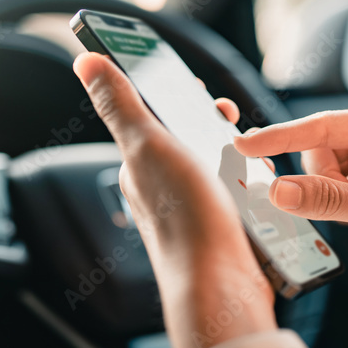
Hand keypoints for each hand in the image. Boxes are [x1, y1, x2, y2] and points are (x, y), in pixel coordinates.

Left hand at [73, 53, 276, 347]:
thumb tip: (86, 60)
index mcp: (140, 165)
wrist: (222, 286)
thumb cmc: (183, 219)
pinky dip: (255, 181)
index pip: (155, 117)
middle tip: (228, 121)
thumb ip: (119, 104)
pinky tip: (261, 184)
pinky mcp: (227, 226)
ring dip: (240, 152)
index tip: (197, 87)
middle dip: (214, 123)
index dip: (176, 96)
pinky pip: (243, 191)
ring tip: (249, 155)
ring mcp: (197, 207)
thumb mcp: (148, 146)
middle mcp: (165, 187)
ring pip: (222, 163)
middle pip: (193, 138)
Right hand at [234, 106, 347, 315]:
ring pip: (319, 169)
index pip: (323, 126)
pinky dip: (329, 202)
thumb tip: (276, 190)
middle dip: (317, 179)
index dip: (281, 137)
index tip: (243, 145)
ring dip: (325, 194)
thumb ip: (327, 199)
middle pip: (318, 147)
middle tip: (341, 204)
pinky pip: (329, 185)